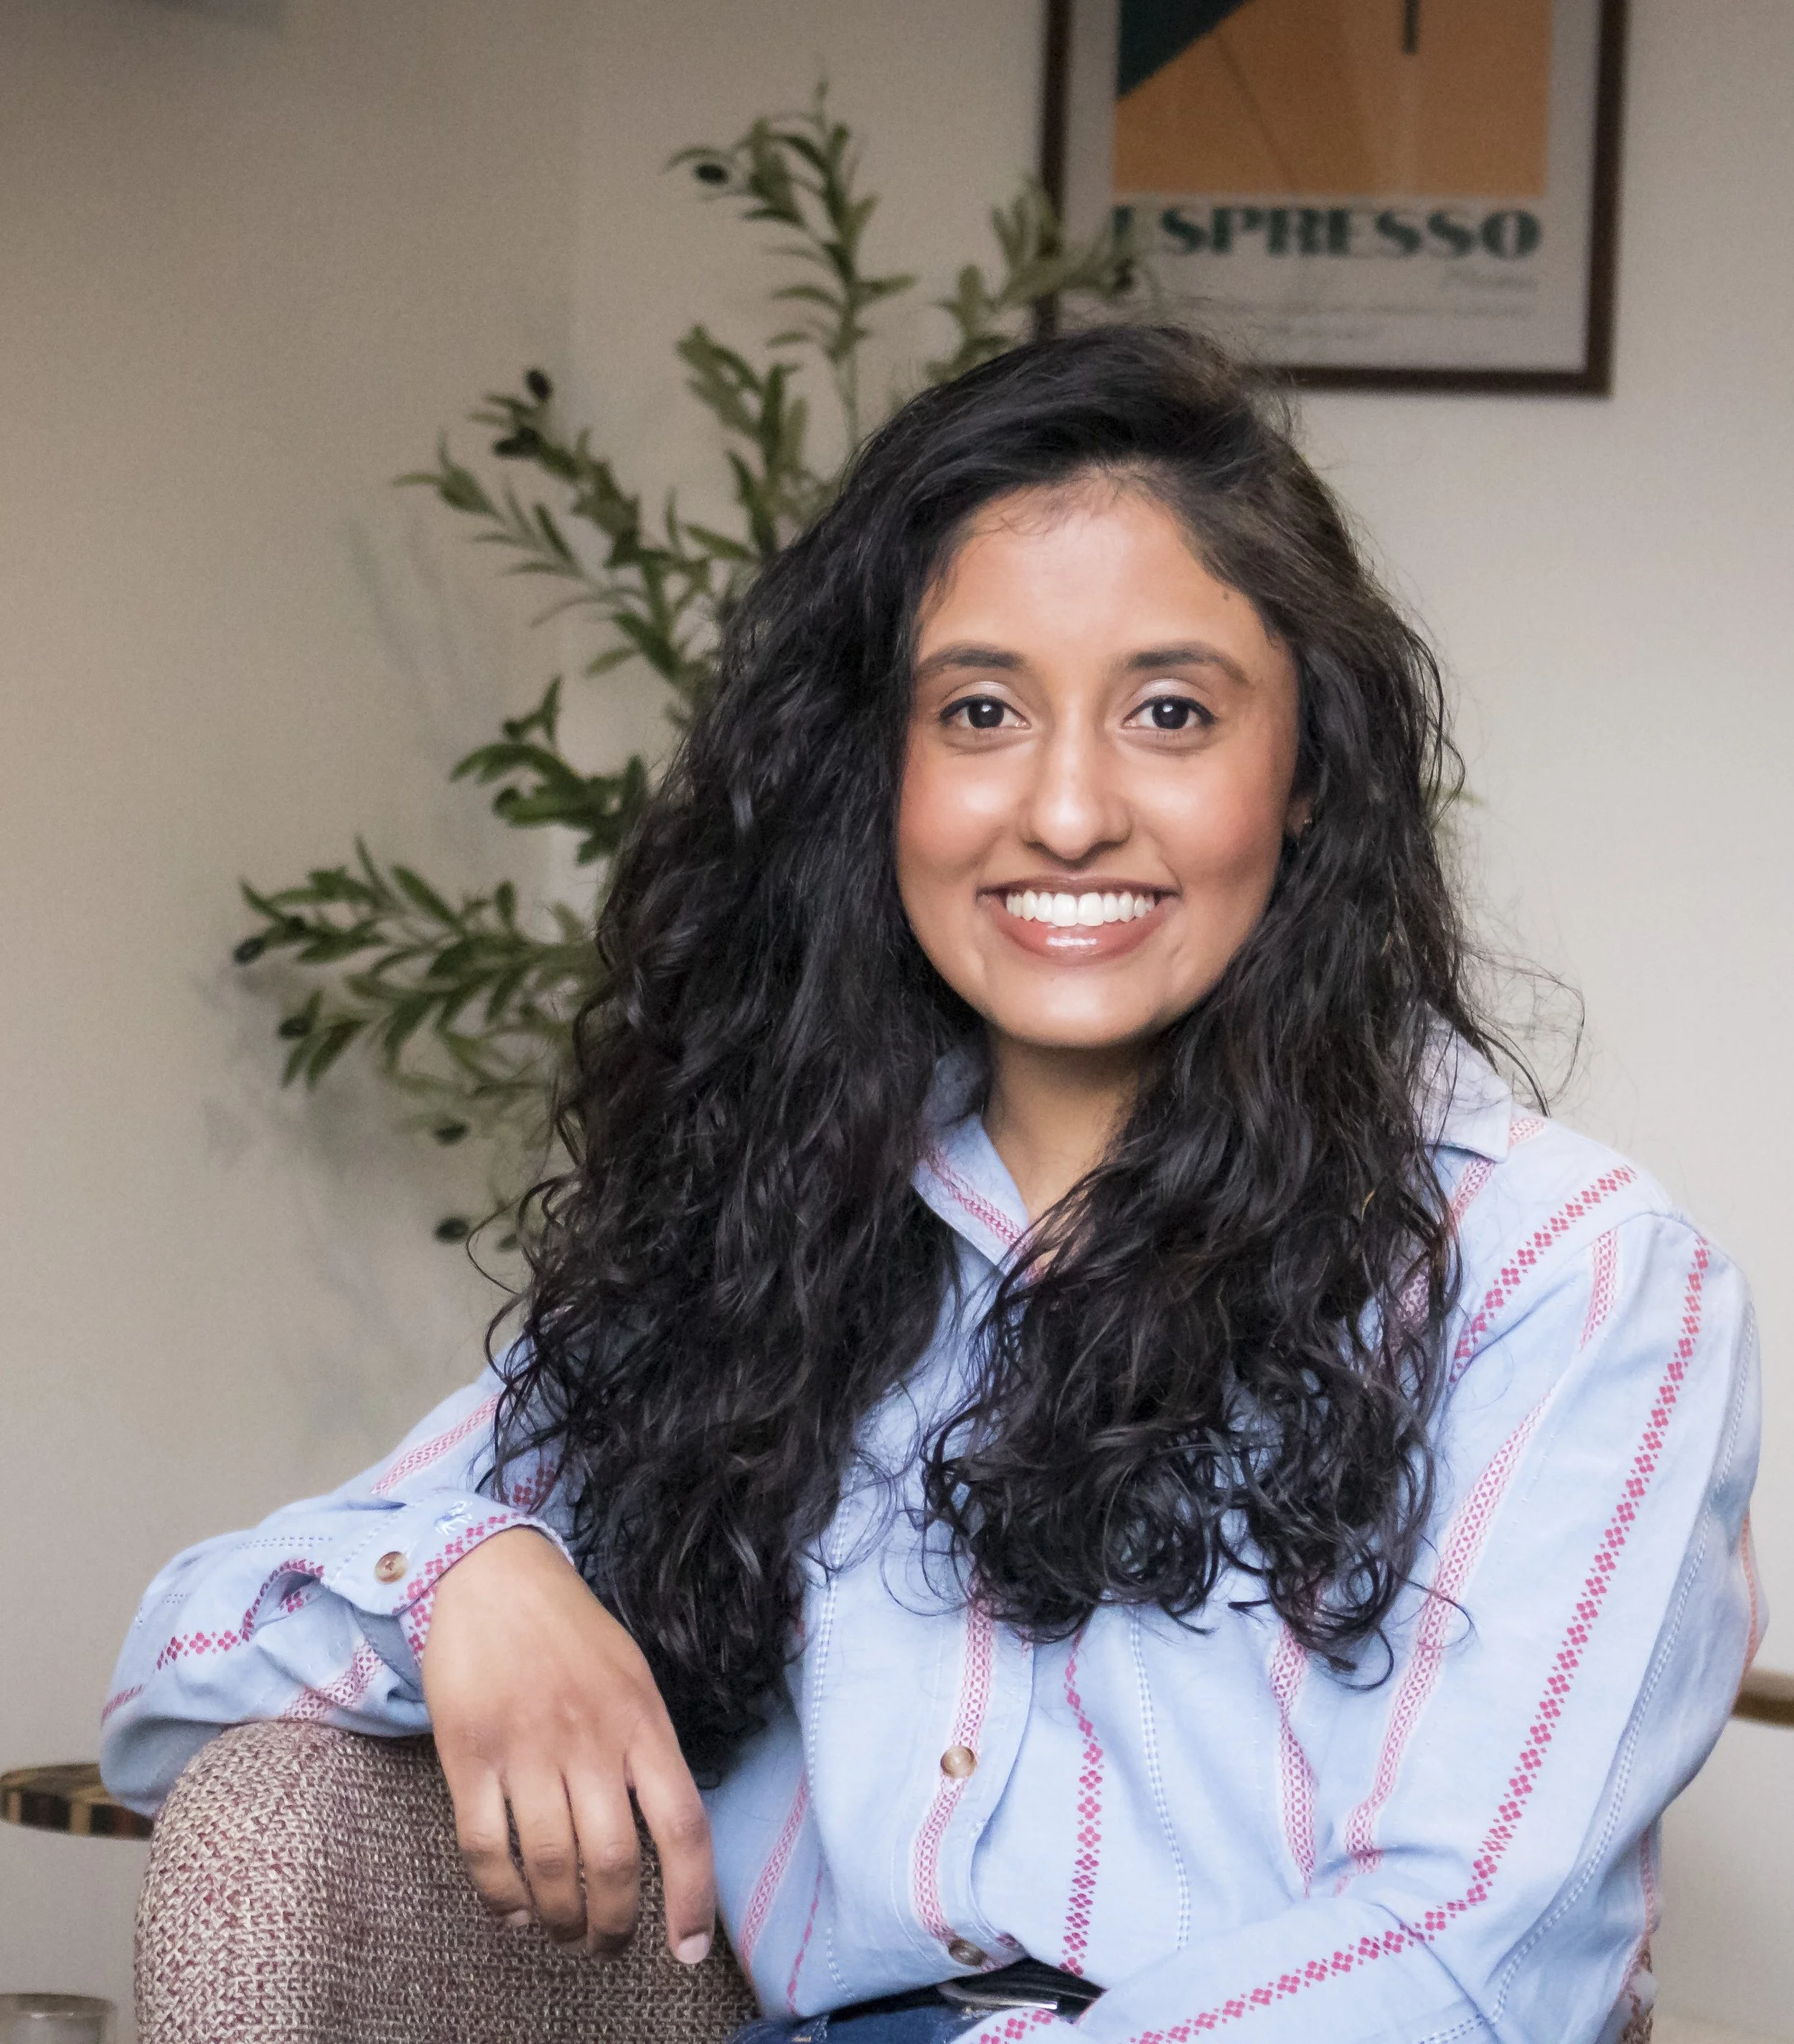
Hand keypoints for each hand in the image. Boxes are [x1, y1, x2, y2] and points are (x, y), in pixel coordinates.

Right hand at [420, 1526, 714, 1960]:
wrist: (492, 1573)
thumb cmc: (570, 1632)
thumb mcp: (632, 1677)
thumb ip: (647, 1748)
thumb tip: (662, 1837)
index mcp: (642, 1720)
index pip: (683, 1825)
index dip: (691, 1898)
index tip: (688, 1949)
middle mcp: (590, 1738)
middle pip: (613, 1862)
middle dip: (613, 1924)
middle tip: (607, 1945)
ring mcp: (527, 1746)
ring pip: (550, 1865)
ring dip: (559, 1919)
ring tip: (562, 1931)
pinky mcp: (468, 1753)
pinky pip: (485, 1848)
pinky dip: (501, 1896)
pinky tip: (514, 1910)